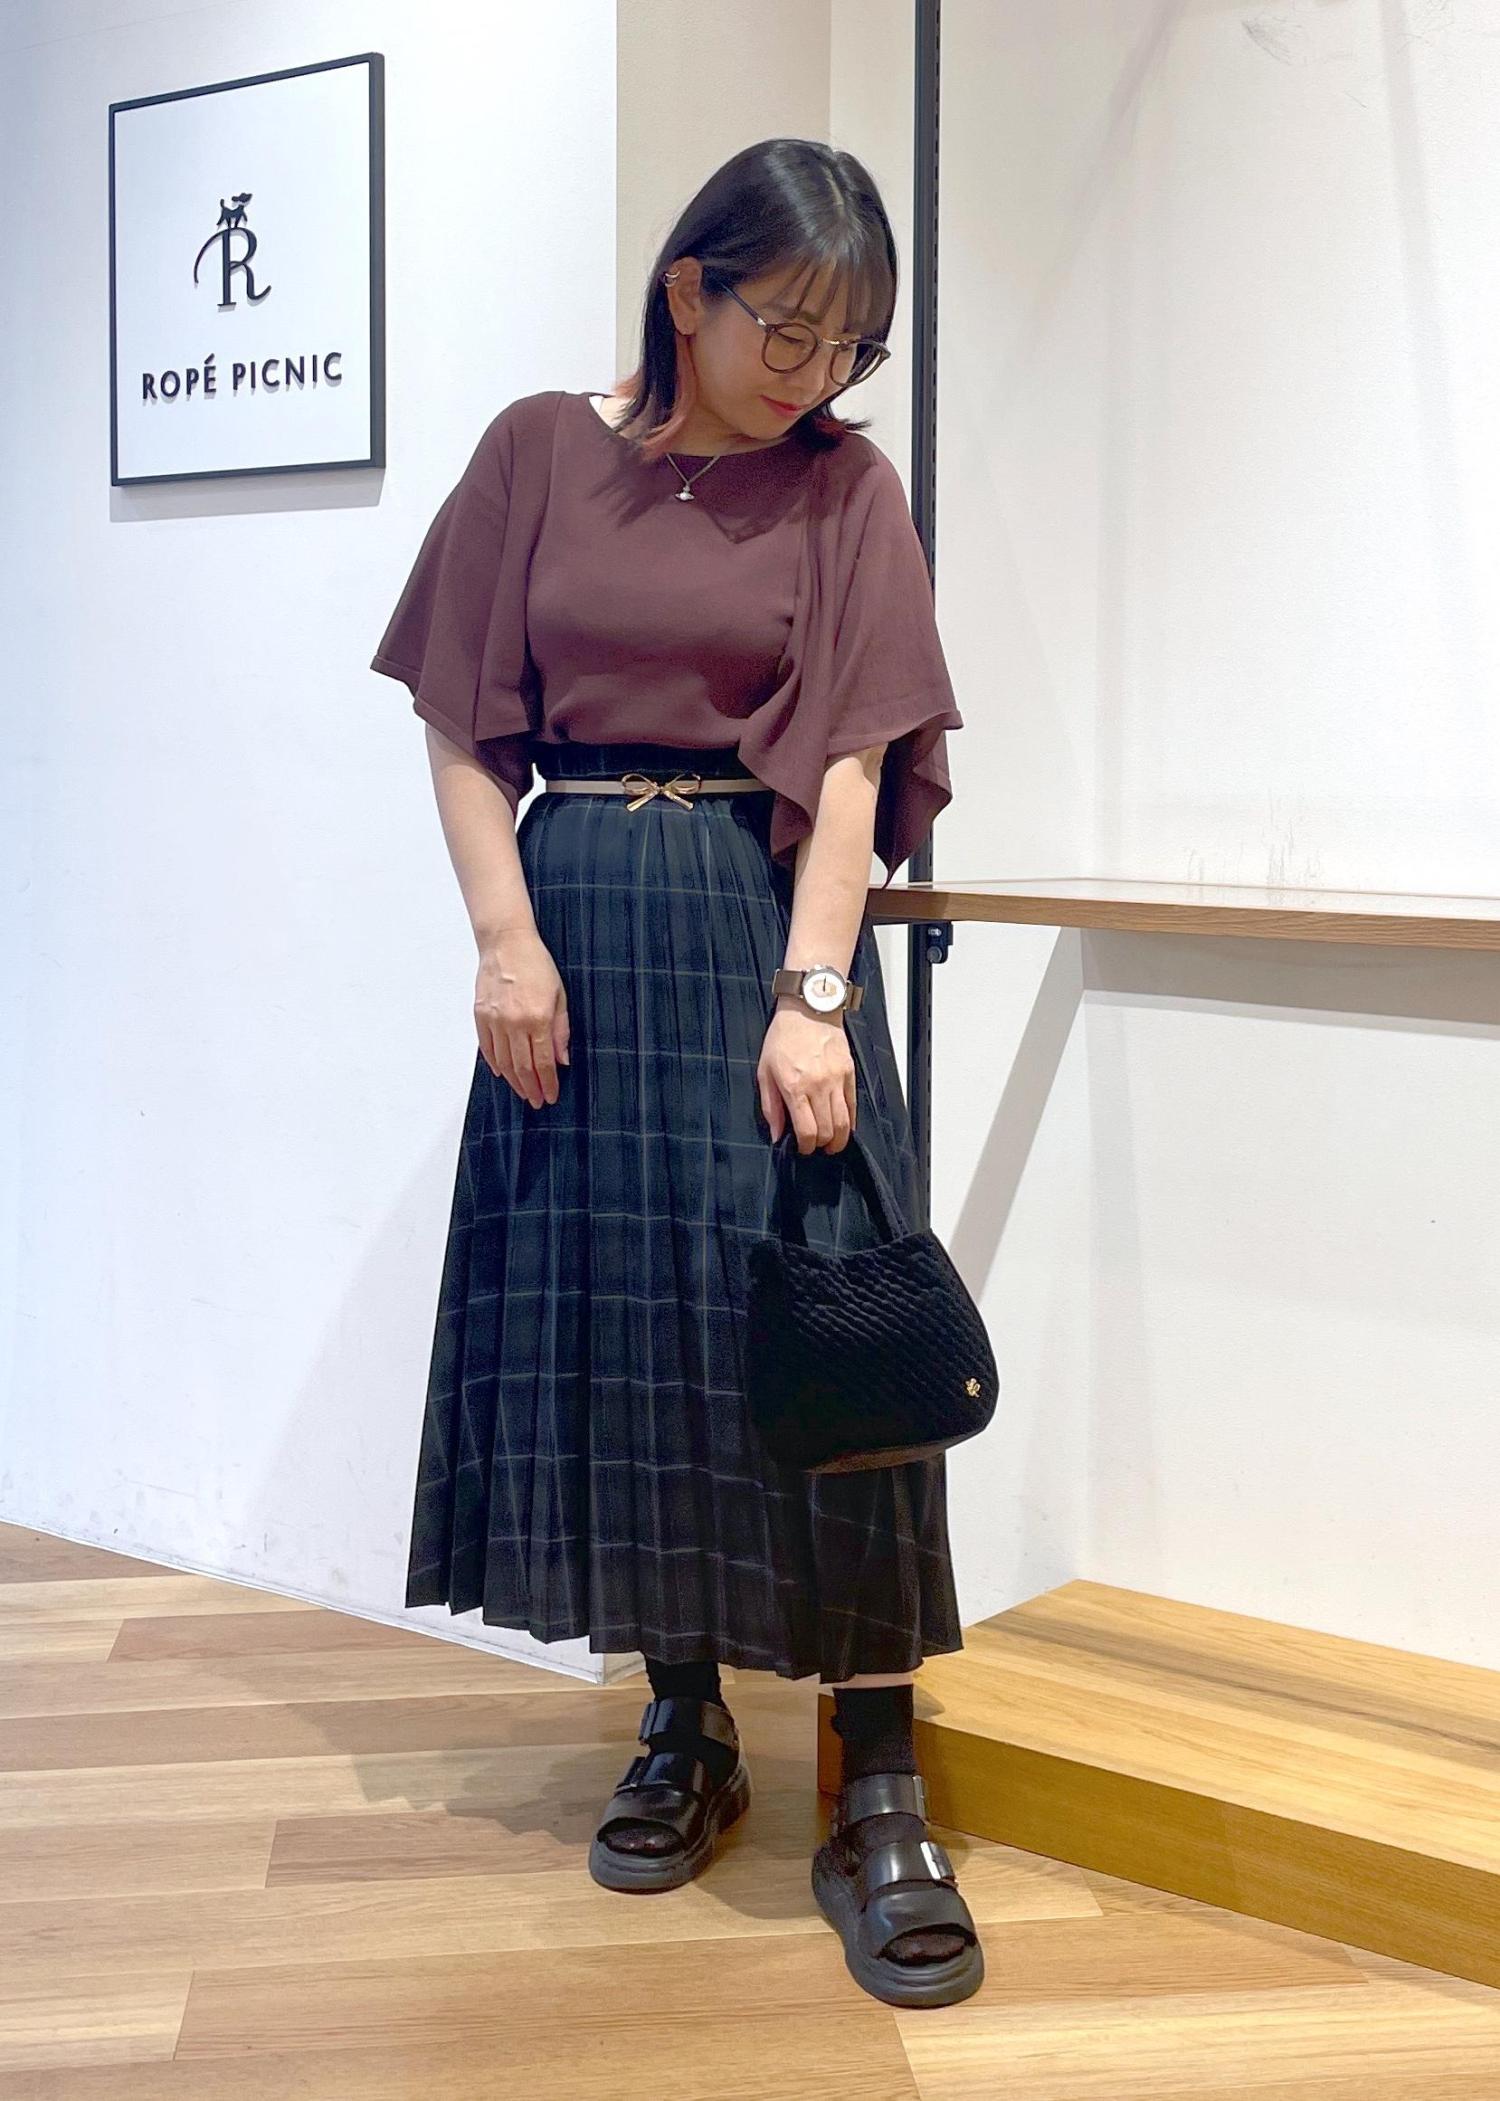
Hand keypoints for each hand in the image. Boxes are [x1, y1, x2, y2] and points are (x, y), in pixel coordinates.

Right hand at [474, 929, 569, 1107]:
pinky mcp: (480, 1015)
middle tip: (537, 1101)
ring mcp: (495, 1020)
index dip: (548, 1083)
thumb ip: (561, 1030)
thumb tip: (562, 1059)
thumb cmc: (536, 964)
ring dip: (514, 1081)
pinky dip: (495, 1063)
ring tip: (523, 1092)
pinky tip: (503, 1073)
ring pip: (504, 1062)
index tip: (551, 1096)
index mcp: (538, 1018)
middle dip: (531, 1088)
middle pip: (523, 1067)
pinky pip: (487, 1047)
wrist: (506, 942)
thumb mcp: (559, 995)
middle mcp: (515, 1022)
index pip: (544, 1062)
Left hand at [757, 1000, 856, 1152]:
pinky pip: (853, 1106)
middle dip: (821, 1145)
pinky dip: (850, 1122)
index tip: (801, 1149)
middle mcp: (818, 1086)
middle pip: (828, 1130)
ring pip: (844, 1122)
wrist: (808, 1010)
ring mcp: (836, 1080)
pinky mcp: (849, 1073)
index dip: (805, 1147)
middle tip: (815, 1147)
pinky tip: (844, 1128)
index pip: (807, 1130)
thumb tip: (776, 1135)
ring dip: (839, 1139)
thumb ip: (771, 1106)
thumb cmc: (783, 1038)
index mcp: (794, 1087)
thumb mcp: (765, 1071)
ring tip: (831, 1144)